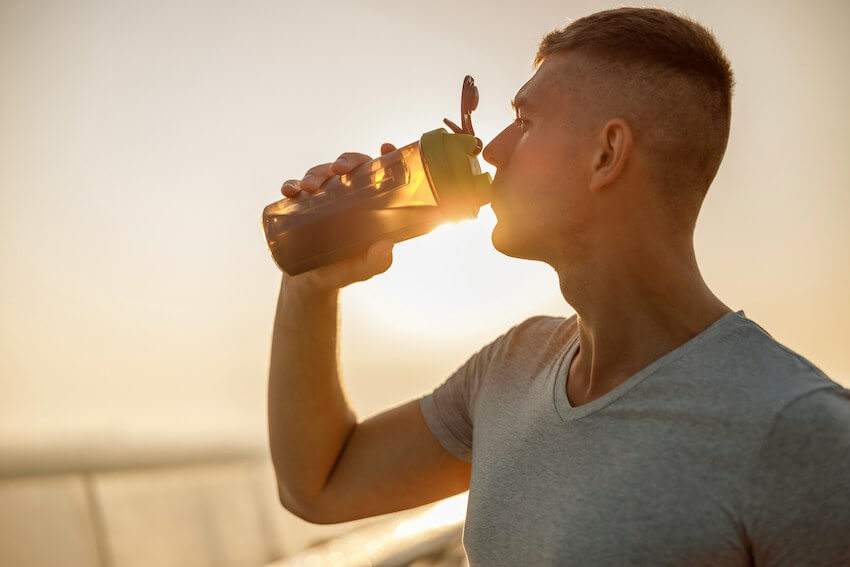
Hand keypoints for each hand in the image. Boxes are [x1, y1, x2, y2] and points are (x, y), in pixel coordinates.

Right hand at [279, 143, 397, 292]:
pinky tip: (289, 191)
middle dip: (345, 161)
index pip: (378, 173)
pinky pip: (294, 188)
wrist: (311, 282)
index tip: (386, 147)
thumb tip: (386, 245)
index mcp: (368, 202)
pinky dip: (291, 185)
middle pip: (349, 167)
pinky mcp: (299, 205)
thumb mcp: (362, 269)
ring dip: (314, 174)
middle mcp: (346, 194)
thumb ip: (376, 262)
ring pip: (320, 173)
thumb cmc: (344, 270)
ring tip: (308, 187)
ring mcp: (322, 197)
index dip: (384, 156)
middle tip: (340, 169)